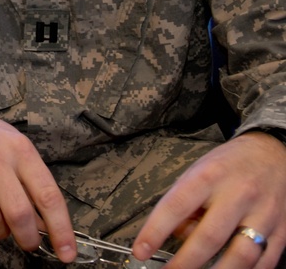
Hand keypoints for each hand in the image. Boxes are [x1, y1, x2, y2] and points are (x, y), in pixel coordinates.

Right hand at [0, 97, 76, 261]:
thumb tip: (44, 225)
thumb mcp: (15, 147)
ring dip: (0, 235)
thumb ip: (31, 183)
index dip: (61, 230)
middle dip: (28, 240)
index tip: (67, 254)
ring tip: (0, 230)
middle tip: (28, 243)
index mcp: (20, 150)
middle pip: (19, 215)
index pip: (48, 196)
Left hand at [132, 132, 285, 268]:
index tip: (140, 249)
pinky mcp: (281, 229)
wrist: (273, 153)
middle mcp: (239, 194)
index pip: (176, 206)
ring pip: (241, 254)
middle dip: (185, 261)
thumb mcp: (198, 169)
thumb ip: (184, 201)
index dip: (155, 231)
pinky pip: (265, 261)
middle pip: (210, 236)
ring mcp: (264, 213)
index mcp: (210, 176)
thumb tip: (172, 233)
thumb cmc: (230, 164)